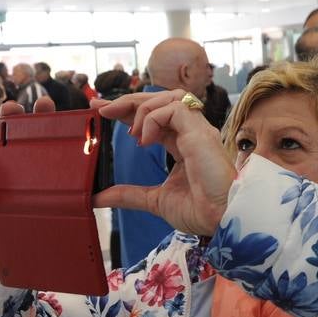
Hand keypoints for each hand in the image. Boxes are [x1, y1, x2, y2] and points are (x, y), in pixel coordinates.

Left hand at [94, 90, 234, 236]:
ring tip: (131, 134)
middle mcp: (192, 132)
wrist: (219, 219)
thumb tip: (98, 198)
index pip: (154, 117)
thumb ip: (127, 194)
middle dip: (128, 101)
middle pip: (160, 101)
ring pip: (170, 97)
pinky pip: (174, 109)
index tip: (102, 111)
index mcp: (184, 144)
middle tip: (102, 108)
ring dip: (142, 108)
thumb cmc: (199, 209)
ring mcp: (198, 130)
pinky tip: (145, 140)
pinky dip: (153, 119)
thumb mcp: (153, 200)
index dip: (128, 111)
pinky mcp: (199, 132)